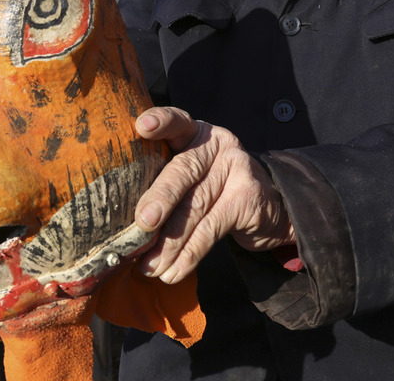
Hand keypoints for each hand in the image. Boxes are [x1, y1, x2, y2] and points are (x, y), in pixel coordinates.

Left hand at [134, 106, 295, 283]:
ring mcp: (238, 169)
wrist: (270, 205)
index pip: (178, 121)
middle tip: (142, 224)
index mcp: (196, 133)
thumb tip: (123, 227)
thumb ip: (164, 183)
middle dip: (160, 198)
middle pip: (183, 171)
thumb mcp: (192, 175)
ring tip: (149, 266)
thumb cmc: (214, 188)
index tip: (142, 127)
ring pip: (195, 207)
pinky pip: (211, 230)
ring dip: (168, 243)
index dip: (161, 122)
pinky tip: (172, 272)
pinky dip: (189, 255)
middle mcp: (217, 145)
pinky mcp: (249, 199)